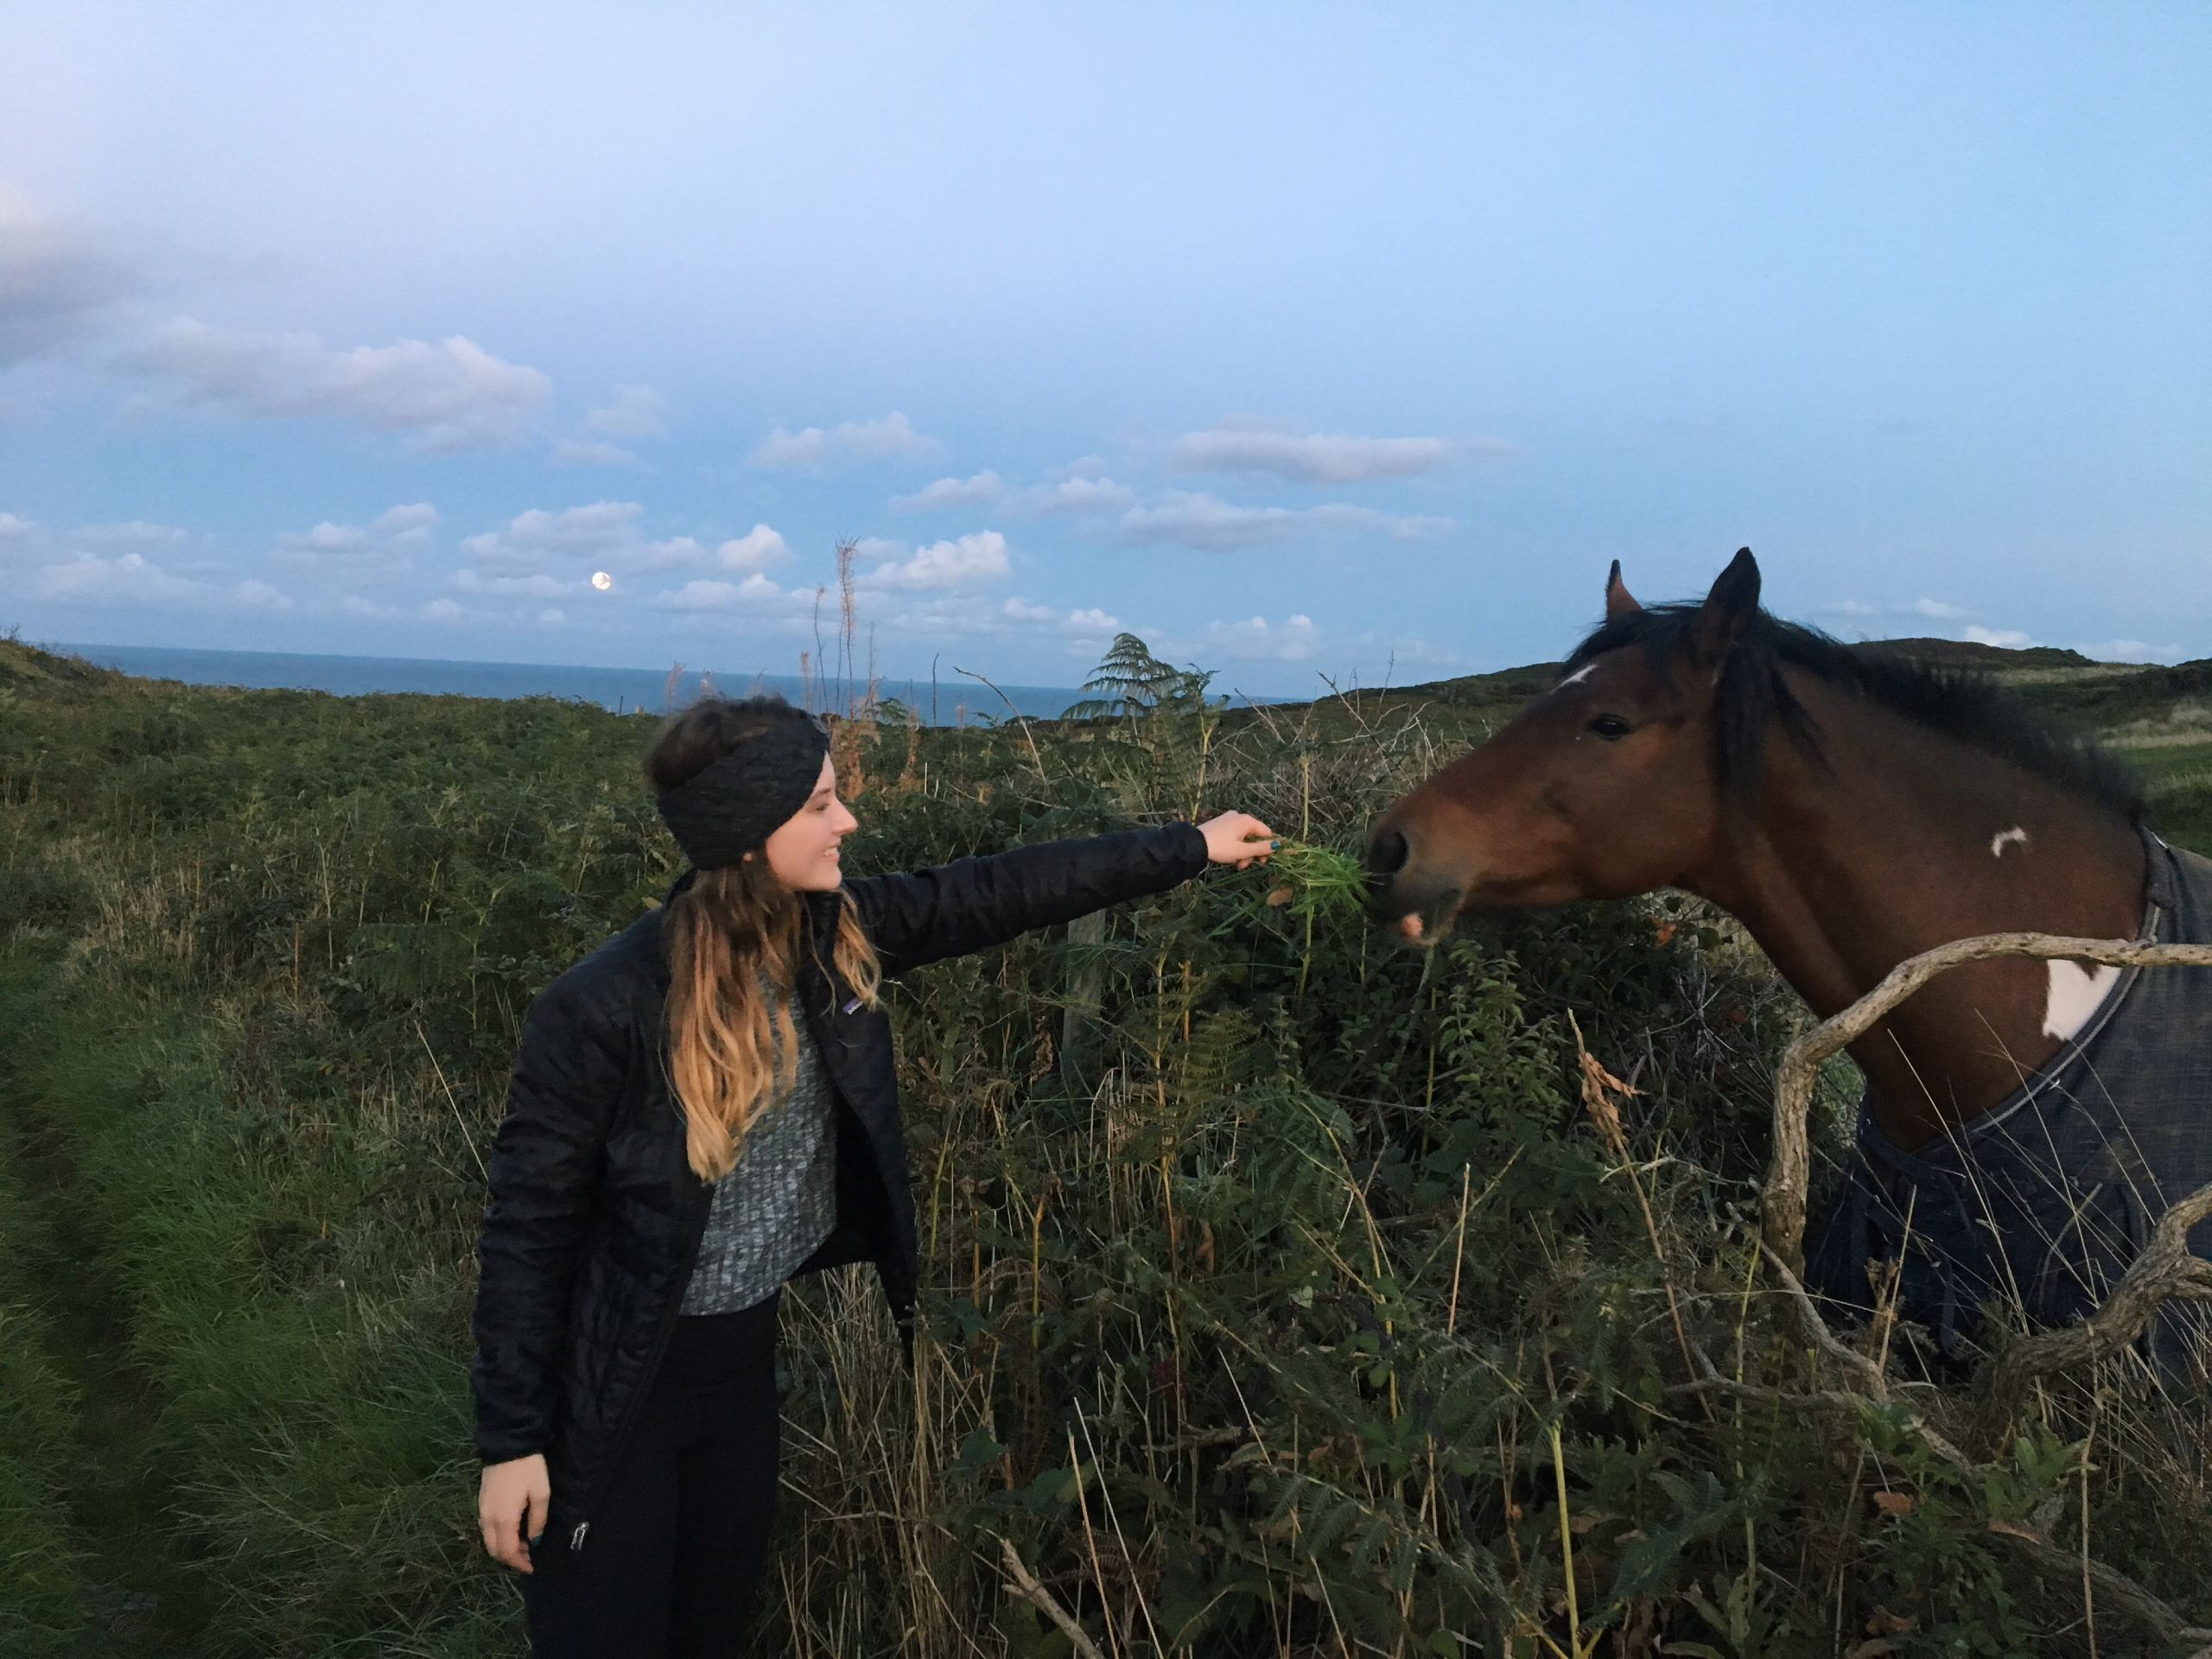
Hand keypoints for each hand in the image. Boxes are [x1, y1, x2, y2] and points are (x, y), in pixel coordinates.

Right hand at [479, 1453, 550, 1572]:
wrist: (508, 1443)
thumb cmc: (528, 1469)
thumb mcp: (541, 1493)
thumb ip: (537, 1520)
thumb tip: (534, 1540)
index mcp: (503, 1519)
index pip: (506, 1552)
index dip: (518, 1563)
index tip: (532, 1566)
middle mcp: (488, 1519)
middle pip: (494, 1550)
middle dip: (510, 1558)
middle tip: (528, 1555)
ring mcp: (482, 1510)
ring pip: (489, 1540)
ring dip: (504, 1547)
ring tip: (523, 1543)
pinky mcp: (481, 1502)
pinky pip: (487, 1529)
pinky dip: (498, 1536)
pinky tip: (513, 1530)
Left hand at [1198, 811, 1277, 869]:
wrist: (1195, 844)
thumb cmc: (1221, 847)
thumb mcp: (1242, 851)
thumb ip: (1261, 848)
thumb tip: (1277, 845)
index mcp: (1247, 821)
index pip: (1265, 833)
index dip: (1266, 847)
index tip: (1261, 861)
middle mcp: (1239, 816)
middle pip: (1253, 836)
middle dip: (1251, 852)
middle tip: (1243, 865)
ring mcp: (1229, 819)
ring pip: (1243, 837)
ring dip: (1242, 851)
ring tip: (1235, 864)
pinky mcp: (1220, 823)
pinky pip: (1234, 834)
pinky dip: (1234, 845)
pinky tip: (1229, 856)